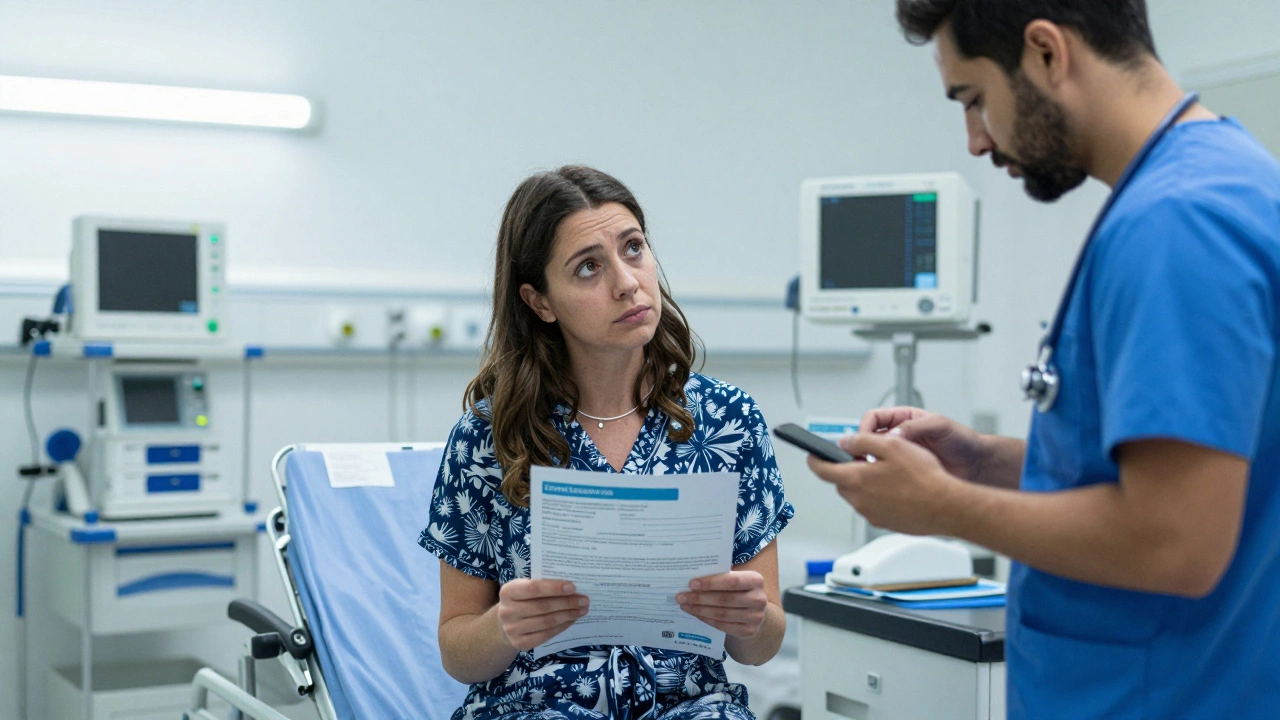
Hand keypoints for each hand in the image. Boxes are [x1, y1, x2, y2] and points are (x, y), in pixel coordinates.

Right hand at [496, 579, 588, 650]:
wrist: (505, 623)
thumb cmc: (521, 600)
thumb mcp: (524, 588)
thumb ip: (541, 585)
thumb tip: (571, 587)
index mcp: (508, 592)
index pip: (533, 588)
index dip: (553, 588)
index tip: (573, 587)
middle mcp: (507, 611)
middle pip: (542, 606)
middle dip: (566, 602)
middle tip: (584, 600)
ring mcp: (512, 629)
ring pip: (546, 622)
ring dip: (567, 615)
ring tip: (582, 610)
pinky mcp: (520, 643)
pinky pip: (546, 635)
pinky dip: (561, 627)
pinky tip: (571, 620)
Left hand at [677, 571, 767, 637]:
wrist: (756, 610)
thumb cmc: (740, 590)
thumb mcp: (737, 578)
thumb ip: (721, 576)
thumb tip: (693, 578)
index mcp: (756, 580)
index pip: (732, 581)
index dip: (711, 583)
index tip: (691, 584)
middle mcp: (758, 599)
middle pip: (724, 599)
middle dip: (700, 598)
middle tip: (681, 596)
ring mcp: (755, 617)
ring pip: (722, 614)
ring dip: (700, 610)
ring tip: (684, 605)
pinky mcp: (749, 631)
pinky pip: (722, 625)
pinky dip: (706, 619)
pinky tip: (695, 613)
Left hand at [808, 431, 961, 535]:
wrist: (947, 507)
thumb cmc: (923, 476)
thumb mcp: (891, 445)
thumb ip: (861, 442)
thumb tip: (843, 442)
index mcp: (855, 479)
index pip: (822, 470)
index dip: (815, 459)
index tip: (812, 454)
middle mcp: (859, 500)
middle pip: (841, 482)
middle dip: (847, 470)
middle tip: (863, 458)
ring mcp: (871, 514)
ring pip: (858, 495)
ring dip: (864, 483)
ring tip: (888, 472)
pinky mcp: (885, 523)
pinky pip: (873, 506)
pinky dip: (878, 496)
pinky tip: (898, 489)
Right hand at [859, 407, 988, 482]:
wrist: (977, 465)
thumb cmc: (962, 440)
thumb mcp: (939, 426)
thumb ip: (916, 426)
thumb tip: (892, 434)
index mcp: (904, 419)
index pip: (873, 419)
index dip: (864, 429)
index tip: (863, 441)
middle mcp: (899, 436)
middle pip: (868, 439)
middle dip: (861, 448)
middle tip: (861, 460)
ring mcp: (900, 455)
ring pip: (873, 458)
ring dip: (868, 465)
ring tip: (872, 473)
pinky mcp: (904, 472)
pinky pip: (885, 474)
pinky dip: (880, 478)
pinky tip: (884, 483)